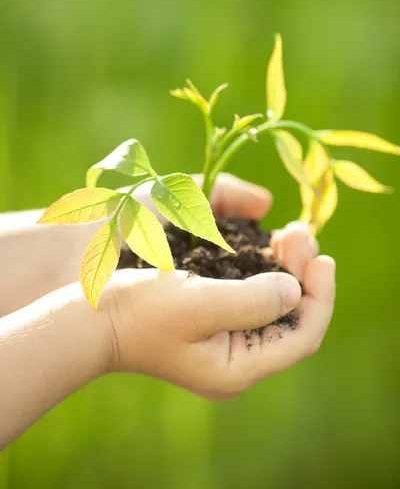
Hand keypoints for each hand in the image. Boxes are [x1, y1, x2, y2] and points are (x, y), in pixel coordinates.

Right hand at [101, 175, 335, 399]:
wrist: (94, 317)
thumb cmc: (139, 310)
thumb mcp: (196, 303)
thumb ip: (252, 300)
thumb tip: (296, 290)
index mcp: (237, 367)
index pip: (303, 336)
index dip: (320, 296)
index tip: (321, 255)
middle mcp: (238, 361)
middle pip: (293, 318)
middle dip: (303, 274)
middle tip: (300, 233)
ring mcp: (227, 343)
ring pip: (277, 306)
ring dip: (288, 268)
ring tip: (289, 235)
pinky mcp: (215, 324)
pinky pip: (256, 298)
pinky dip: (266, 271)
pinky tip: (266, 247)